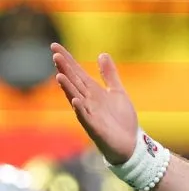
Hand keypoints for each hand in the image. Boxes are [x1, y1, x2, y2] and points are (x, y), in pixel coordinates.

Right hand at [50, 43, 137, 164]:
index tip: (54, 46)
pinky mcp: (95, 129)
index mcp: (93, 92)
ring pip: (76, 99)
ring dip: (68, 88)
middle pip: (74, 83)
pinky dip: (80, 110)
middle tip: (55, 55)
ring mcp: (90, 115)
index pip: (77, 73)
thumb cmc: (122, 120)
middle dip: (65, 70)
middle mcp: (88, 102)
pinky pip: (86, 118)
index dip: (67, 60)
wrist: (131, 144)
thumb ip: (109, 75)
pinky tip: (75, 101)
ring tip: (59, 76)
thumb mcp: (117, 93)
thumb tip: (102, 54)